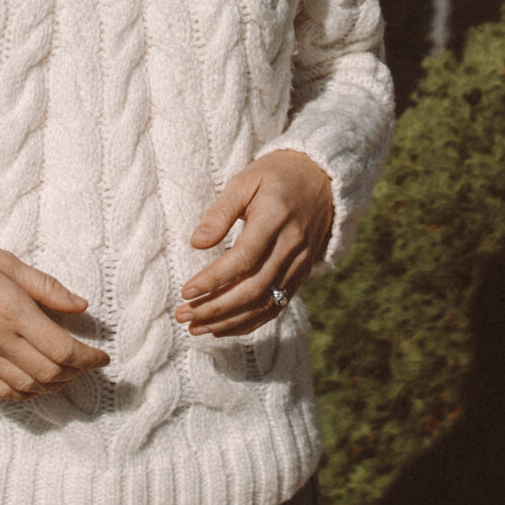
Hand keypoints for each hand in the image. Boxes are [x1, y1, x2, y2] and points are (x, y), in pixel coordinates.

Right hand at [0, 232, 110, 402]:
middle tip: (87, 364)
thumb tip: (82, 306)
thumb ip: (47, 287)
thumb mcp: (7, 262)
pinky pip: (0, 392)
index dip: (89, 358)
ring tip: (66, 374)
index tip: (102, 355)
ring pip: (28, 387)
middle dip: (77, 373)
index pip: (62, 349)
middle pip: (49, 373)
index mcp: (11, 309)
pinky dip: (25, 394)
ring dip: (54, 386)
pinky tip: (36, 385)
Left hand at [176, 150, 333, 337]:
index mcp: (276, 218)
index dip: (215, 279)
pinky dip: (249, 322)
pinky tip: (222, 328)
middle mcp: (291, 246)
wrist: (321, 178)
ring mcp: (300, 263)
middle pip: (254, 288)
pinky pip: (277, 306)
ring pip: (265, 303)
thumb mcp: (245, 181)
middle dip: (216, 308)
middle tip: (184, 315)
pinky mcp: (301, 274)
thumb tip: (196, 243)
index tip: (186, 291)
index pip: (244, 258)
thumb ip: (220, 212)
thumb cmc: (276, 176)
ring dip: (229, 321)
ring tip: (196, 328)